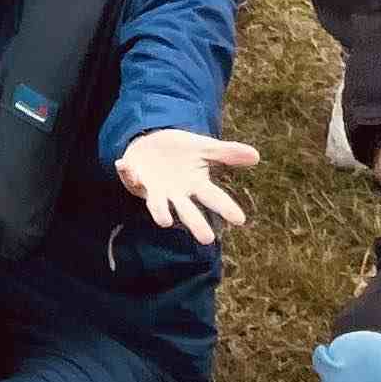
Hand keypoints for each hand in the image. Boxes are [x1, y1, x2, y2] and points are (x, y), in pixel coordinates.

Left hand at [112, 127, 258, 244]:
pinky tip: (123, 164)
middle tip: (207, 239)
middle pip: (188, 212)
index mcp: (195, 184)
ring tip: (165, 220)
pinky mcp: (135, 178)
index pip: (214, 198)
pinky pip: (129, 176)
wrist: (152, 142)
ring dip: (159, 211)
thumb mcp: (203, 147)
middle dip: (196, 224)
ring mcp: (155, 189)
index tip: (240, 220)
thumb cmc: (181, 150)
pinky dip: (126, 172)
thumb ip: (227, 153)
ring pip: (157, 205)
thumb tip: (257, 155)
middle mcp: (176, 193)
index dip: (226, 208)